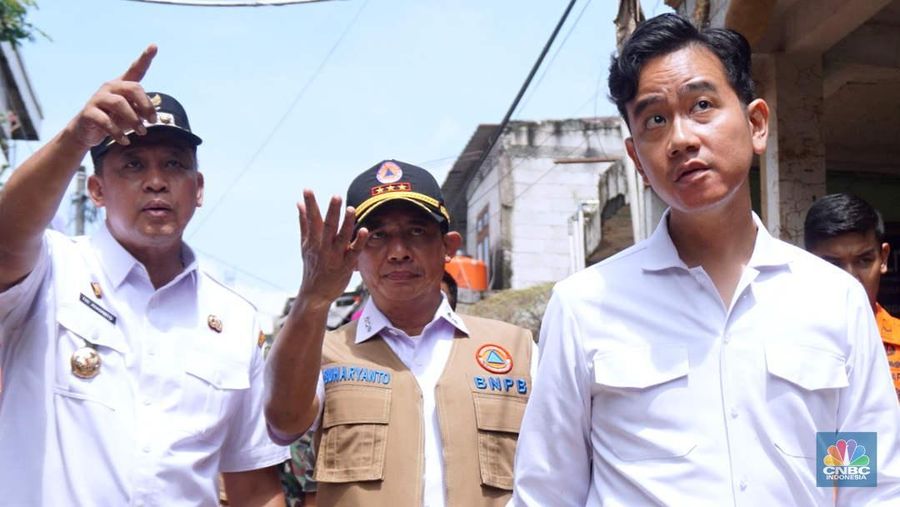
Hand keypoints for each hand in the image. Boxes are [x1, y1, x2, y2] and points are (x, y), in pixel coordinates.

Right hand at [67, 44, 159, 149]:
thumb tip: (152, 113)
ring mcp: (98, 99)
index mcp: (122, 85)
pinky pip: (106, 121)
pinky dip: (118, 132)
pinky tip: (125, 140)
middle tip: (152, 121)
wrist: (85, 132)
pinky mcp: (89, 113)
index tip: (154, 46)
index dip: (145, 58)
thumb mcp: (130, 115)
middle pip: (133, 88)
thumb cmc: (112, 120)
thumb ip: (141, 110)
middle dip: (146, 105)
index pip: (135, 69)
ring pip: (119, 103)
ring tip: (142, 132)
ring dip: (134, 119)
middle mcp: (110, 88)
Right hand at [296, 189, 368, 306]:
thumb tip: (299, 203)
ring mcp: (334, 257)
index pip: (311, 219)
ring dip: (347, 223)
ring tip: (351, 209)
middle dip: (331, 211)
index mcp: (312, 241)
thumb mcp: (305, 245)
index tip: (307, 189)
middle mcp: (322, 247)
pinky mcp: (346, 266)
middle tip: (336, 196)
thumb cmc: (311, 266)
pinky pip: (354, 252)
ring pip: (342, 238)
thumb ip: (303, 223)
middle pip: (327, 227)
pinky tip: (365, 230)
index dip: (310, 204)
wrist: (314, 294)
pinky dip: (359, 242)